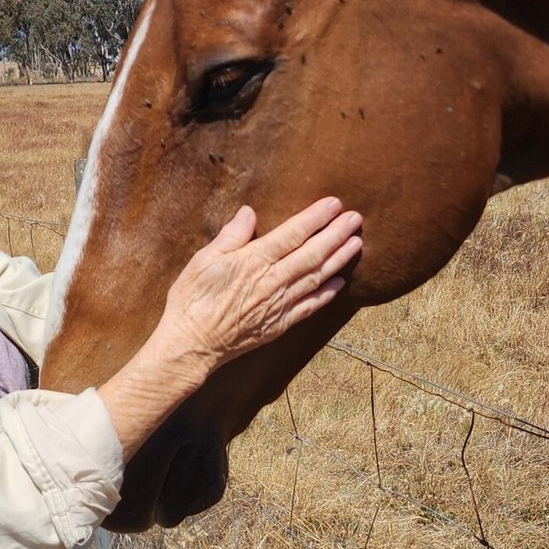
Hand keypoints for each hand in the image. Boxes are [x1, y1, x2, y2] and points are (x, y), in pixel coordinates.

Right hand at [157, 199, 363, 376]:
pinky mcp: (279, 324)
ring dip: (338, 260)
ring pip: (316, 278)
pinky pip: (309, 307)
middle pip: (312, 254)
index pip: (292, 233)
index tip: (334, 203)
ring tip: (356, 243)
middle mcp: (272, 281)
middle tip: (356, 218)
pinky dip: (326, 294)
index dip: (315, 217)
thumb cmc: (192, 299)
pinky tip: (340, 282)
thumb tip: (249, 212)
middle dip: (336, 234)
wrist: (191, 344)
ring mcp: (278, 304)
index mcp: (253, 260)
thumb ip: (231, 235)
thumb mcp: (204, 259)